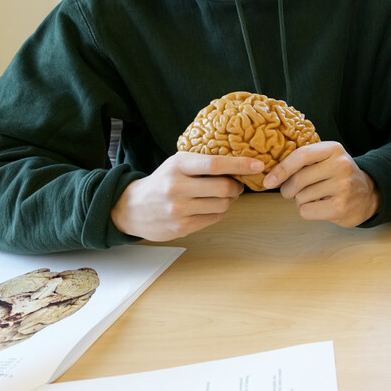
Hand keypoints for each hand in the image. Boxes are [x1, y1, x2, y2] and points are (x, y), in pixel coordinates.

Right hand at [110, 151, 255, 240]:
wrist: (131, 208)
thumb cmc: (162, 181)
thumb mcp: (178, 163)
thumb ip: (204, 163)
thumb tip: (241, 166)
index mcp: (178, 165)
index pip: (216, 164)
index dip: (241, 164)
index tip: (259, 164)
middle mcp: (177, 187)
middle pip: (224, 187)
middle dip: (237, 186)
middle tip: (236, 184)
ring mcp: (178, 209)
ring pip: (222, 205)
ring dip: (229, 200)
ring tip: (221, 195)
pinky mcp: (181, 227)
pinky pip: (214, 219)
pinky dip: (219, 212)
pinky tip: (210, 207)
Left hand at [260, 142, 379, 226]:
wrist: (367, 195)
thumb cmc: (338, 177)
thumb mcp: (326, 159)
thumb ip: (303, 160)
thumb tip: (271, 174)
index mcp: (333, 149)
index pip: (301, 155)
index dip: (281, 169)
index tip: (268, 181)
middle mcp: (340, 165)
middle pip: (298, 179)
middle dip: (288, 189)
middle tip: (292, 192)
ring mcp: (343, 186)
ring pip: (300, 197)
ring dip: (301, 201)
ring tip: (316, 197)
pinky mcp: (341, 206)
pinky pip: (307, 211)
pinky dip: (308, 212)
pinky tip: (321, 207)